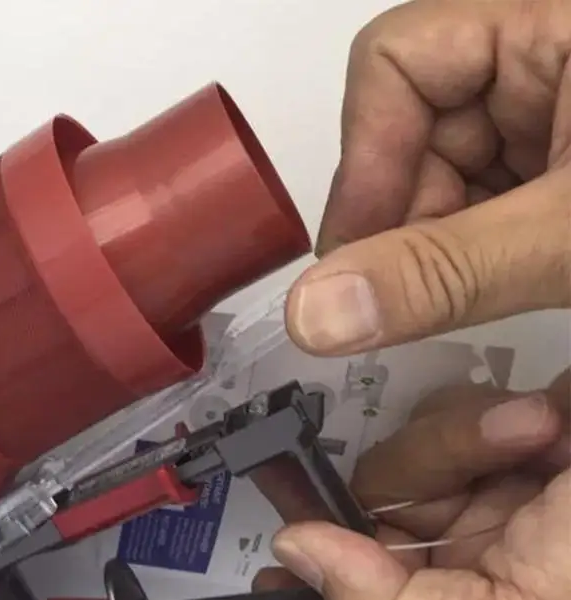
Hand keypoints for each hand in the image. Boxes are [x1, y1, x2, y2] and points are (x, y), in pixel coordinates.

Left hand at [254, 374, 570, 599]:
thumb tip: (302, 566)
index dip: (326, 585)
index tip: (287, 538)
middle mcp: (498, 579)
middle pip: (388, 528)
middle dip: (427, 482)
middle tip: (499, 458)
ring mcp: (511, 507)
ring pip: (413, 467)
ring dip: (464, 444)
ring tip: (545, 432)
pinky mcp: (523, 451)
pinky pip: (450, 425)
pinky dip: (484, 418)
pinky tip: (550, 418)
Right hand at [285, 0, 570, 354]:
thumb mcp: (567, 236)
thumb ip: (443, 272)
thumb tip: (309, 317)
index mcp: (546, 23)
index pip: (395, 62)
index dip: (366, 161)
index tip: (361, 255)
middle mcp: (536, 59)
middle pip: (409, 129)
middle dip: (404, 218)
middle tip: (414, 295)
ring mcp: (547, 114)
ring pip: (436, 175)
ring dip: (434, 244)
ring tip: (476, 290)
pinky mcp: (554, 165)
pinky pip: (475, 202)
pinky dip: (468, 253)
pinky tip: (496, 281)